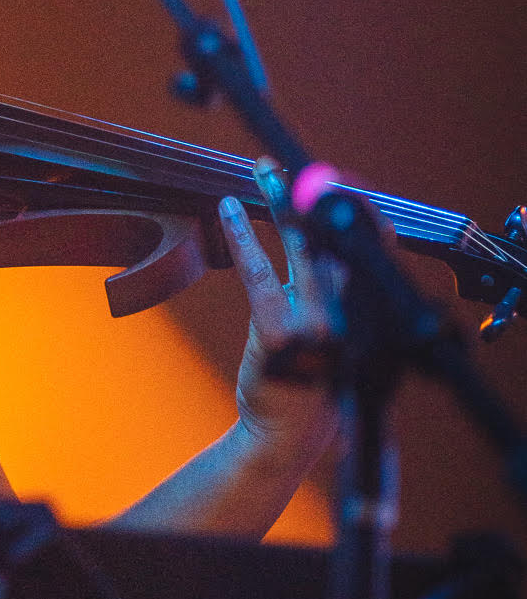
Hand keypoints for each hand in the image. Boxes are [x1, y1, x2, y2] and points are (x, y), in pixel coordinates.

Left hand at [220, 162, 340, 470]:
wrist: (288, 436)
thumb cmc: (312, 383)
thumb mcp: (333, 335)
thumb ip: (327, 290)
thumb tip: (312, 241)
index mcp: (367, 312)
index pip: (369, 247)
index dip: (355, 209)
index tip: (339, 180)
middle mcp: (349, 312)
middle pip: (336, 236)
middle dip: (317, 194)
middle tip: (296, 161)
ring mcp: (315, 321)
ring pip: (299, 245)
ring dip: (281, 200)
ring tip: (264, 169)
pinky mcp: (278, 331)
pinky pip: (258, 270)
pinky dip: (241, 235)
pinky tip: (228, 208)